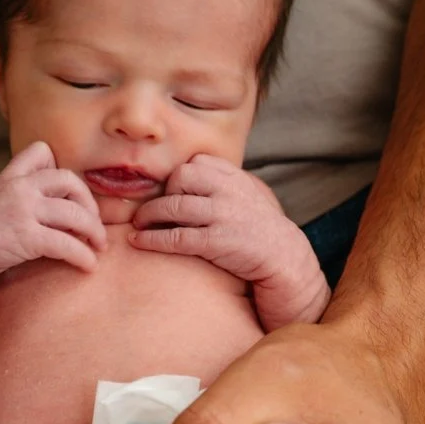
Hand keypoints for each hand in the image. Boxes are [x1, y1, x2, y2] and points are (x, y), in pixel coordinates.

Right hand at [0, 141, 105, 277]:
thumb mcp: (1, 198)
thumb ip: (26, 191)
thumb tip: (65, 202)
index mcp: (13, 175)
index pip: (42, 151)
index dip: (61, 170)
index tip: (71, 196)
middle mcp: (19, 187)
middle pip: (70, 181)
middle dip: (90, 204)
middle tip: (94, 224)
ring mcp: (23, 210)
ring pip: (75, 214)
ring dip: (95, 232)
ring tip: (99, 246)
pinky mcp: (26, 236)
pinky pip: (67, 244)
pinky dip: (84, 256)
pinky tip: (89, 265)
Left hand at [129, 154, 327, 326]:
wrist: (286, 261)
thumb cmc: (262, 230)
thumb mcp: (250, 195)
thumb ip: (226, 182)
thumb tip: (192, 174)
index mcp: (237, 177)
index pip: (197, 163)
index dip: (178, 178)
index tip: (169, 193)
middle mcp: (230, 191)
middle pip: (180, 177)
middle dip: (163, 193)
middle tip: (152, 209)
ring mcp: (224, 215)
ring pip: (172, 206)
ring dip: (148, 216)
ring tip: (138, 225)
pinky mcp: (218, 242)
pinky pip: (176, 237)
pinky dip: (152, 239)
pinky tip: (138, 242)